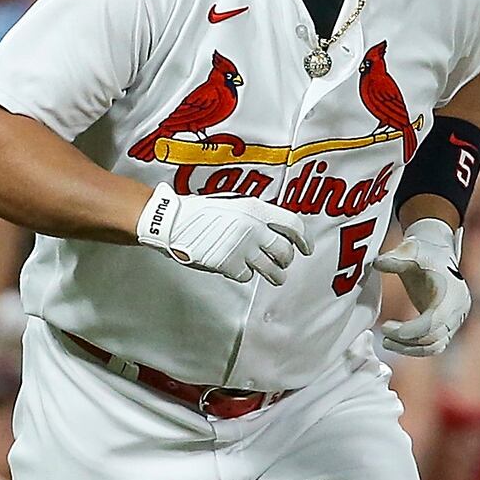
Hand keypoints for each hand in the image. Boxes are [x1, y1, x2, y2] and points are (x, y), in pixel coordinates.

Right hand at [135, 183, 311, 285]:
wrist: (173, 222)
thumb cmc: (200, 211)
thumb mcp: (234, 203)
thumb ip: (255, 215)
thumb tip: (273, 229)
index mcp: (256, 209)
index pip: (293, 225)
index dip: (304, 239)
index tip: (307, 248)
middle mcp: (253, 228)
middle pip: (285, 251)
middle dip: (287, 260)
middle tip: (284, 263)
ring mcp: (242, 247)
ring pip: (272, 269)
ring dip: (276, 275)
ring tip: (276, 277)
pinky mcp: (229, 264)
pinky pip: (248, 276)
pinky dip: (245, 274)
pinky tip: (239, 268)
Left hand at [374, 220, 471, 356]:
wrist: (437, 253)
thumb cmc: (422, 252)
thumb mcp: (408, 251)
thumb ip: (394, 259)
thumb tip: (377, 263)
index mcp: (452, 292)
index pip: (434, 321)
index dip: (410, 330)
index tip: (385, 328)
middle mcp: (458, 309)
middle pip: (433, 337)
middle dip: (406, 341)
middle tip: (383, 335)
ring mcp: (455, 319)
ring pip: (434, 346)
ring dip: (409, 348)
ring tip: (386, 341)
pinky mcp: (449, 325)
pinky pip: (434, 345)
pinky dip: (415, 348)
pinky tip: (396, 341)